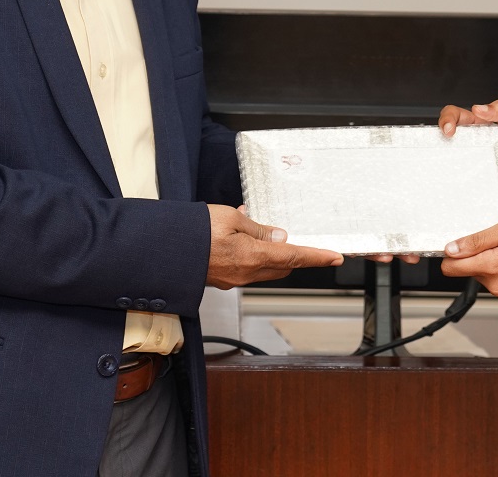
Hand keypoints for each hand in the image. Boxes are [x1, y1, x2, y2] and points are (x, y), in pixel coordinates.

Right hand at [205, 205, 342, 288]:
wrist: (162, 250)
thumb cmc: (193, 231)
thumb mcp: (230, 218)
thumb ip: (257, 229)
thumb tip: (278, 237)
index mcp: (252, 256)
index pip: (294, 257)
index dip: (317, 257)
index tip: (335, 257)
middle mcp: (246, 273)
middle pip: (282, 266)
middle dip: (294, 254)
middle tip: (294, 237)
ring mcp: (234, 279)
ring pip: (265, 268)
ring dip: (269, 252)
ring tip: (254, 226)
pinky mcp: (223, 279)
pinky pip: (247, 267)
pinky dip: (252, 254)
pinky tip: (239, 235)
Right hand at [439, 99, 497, 197]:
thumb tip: (479, 107)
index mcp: (479, 126)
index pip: (457, 114)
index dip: (449, 117)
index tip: (451, 128)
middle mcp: (469, 141)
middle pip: (445, 128)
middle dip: (442, 126)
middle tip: (447, 135)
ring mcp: (466, 160)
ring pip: (443, 151)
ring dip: (439, 150)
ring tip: (444, 155)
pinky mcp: (466, 178)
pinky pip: (451, 174)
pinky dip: (446, 173)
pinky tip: (450, 176)